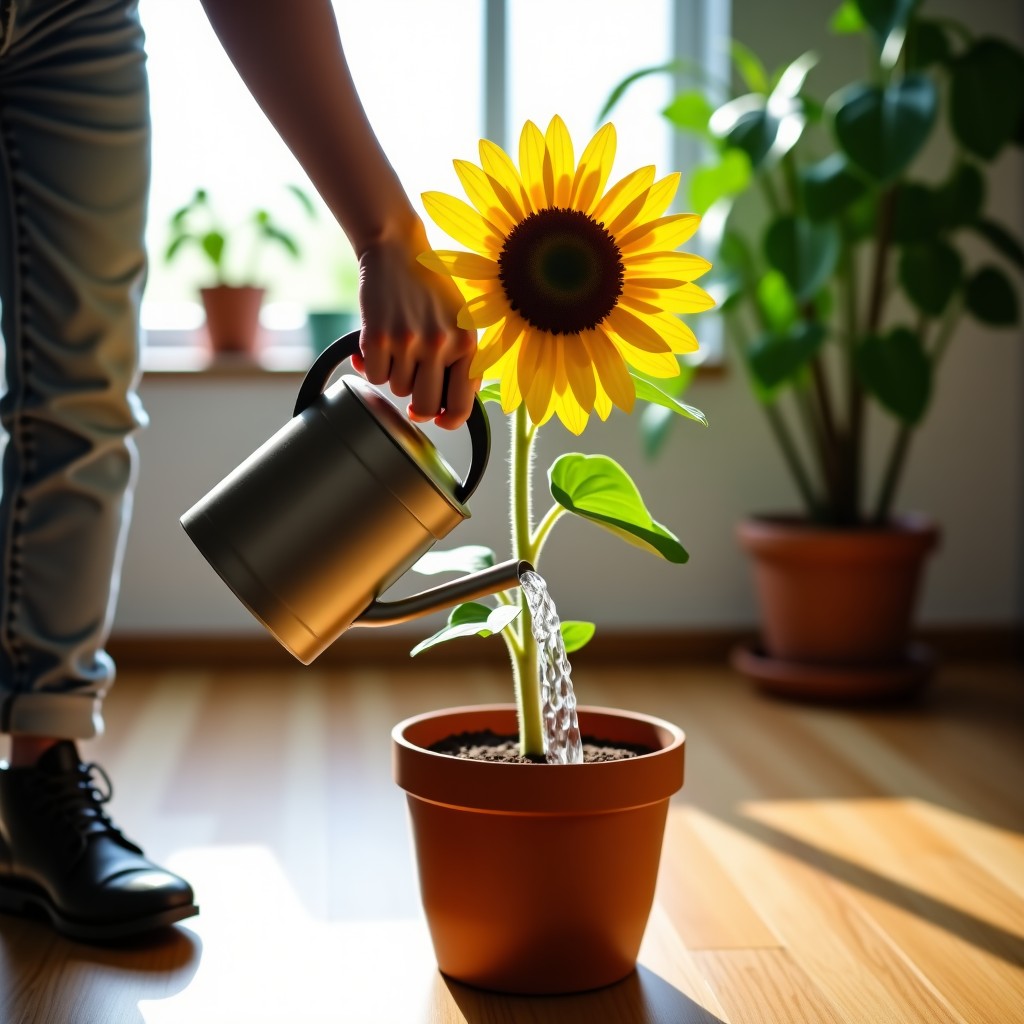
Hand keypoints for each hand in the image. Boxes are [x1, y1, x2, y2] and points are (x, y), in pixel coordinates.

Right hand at [352, 226, 478, 429]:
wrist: (396, 250)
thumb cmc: (429, 288)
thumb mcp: (460, 321)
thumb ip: (462, 361)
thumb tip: (454, 408)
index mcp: (467, 343)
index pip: (462, 405)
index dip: (449, 420)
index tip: (439, 420)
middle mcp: (441, 345)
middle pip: (425, 406)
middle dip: (416, 403)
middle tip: (411, 383)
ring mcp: (409, 343)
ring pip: (397, 390)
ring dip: (394, 373)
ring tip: (397, 344)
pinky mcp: (378, 338)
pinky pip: (375, 376)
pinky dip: (372, 365)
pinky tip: (378, 343)